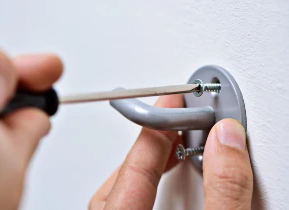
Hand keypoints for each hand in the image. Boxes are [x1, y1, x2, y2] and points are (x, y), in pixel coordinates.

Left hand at [90, 96, 253, 209]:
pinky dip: (144, 185)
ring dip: (145, 165)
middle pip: (118, 177)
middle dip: (148, 146)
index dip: (155, 129)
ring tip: (170, 148)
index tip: (172, 102)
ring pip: (117, 191)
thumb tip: (225, 139)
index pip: (134, 167)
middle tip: (173, 125)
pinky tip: (163, 183)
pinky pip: (122, 203)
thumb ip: (223, 190)